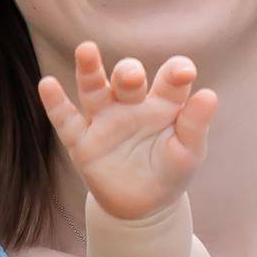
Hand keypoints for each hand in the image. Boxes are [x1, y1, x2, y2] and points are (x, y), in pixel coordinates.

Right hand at [36, 43, 217, 221]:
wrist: (144, 206)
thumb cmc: (171, 171)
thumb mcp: (189, 152)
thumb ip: (196, 125)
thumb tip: (209, 95)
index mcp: (163, 103)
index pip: (169, 79)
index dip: (175, 72)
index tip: (184, 73)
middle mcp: (131, 104)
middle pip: (127, 79)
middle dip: (129, 74)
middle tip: (133, 77)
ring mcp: (105, 120)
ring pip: (94, 89)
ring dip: (90, 70)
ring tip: (86, 50)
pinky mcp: (82, 141)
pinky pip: (66, 119)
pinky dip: (56, 103)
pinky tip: (47, 85)